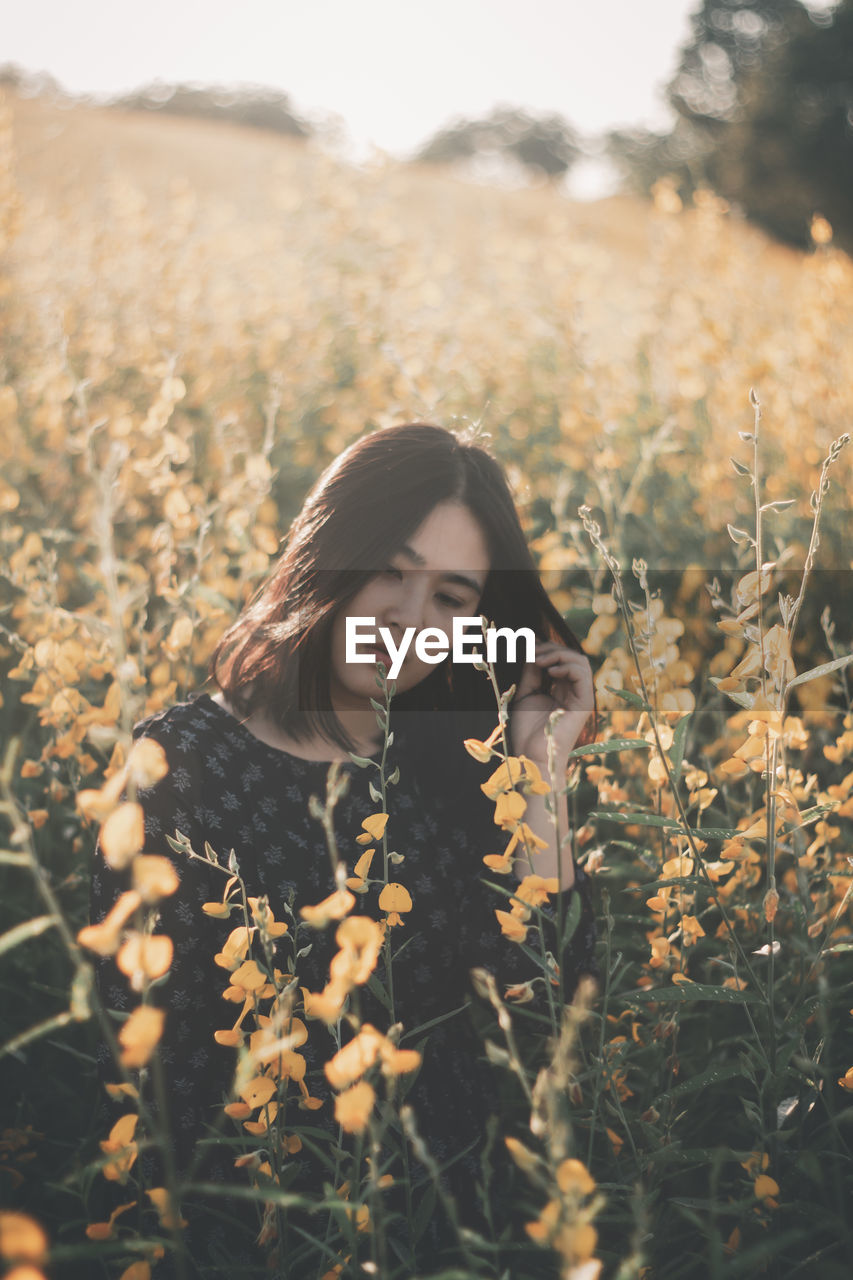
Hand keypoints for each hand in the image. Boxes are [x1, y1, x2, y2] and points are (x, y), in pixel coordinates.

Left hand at [509, 640, 593, 767]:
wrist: (532, 755)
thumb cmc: (526, 731)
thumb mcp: (526, 693)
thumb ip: (531, 672)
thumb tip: (534, 649)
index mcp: (561, 689)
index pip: (561, 659)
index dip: (545, 648)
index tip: (525, 646)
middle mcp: (573, 691)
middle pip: (571, 656)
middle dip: (550, 648)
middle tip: (530, 651)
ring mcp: (580, 696)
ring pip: (579, 661)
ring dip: (557, 654)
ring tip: (538, 660)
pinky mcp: (584, 702)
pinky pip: (582, 674)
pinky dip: (566, 665)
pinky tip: (549, 670)